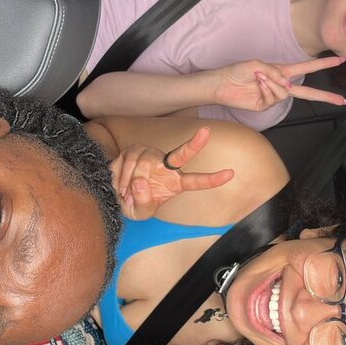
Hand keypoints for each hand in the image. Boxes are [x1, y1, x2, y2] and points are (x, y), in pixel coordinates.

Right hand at [110, 126, 233, 219]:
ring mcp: (149, 155)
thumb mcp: (141, 213)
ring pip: (144, 163)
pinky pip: (126, 162)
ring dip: (130, 181)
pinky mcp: (133, 150)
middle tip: (206, 132)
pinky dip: (120, 177)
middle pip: (181, 154)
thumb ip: (144, 203)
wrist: (114, 194)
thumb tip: (141, 183)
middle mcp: (165, 165)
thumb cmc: (134, 203)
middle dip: (195, 143)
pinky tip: (118, 184)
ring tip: (125, 193)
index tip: (230, 174)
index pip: (195, 181)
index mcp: (174, 182)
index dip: (212, 179)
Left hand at [210, 57, 345, 112]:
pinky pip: (273, 98)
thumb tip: (288, 85)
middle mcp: (280, 84)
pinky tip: (257, 85)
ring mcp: (274, 96)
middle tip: (342, 99)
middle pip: (307, 91)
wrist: (222, 84)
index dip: (323, 64)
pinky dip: (266, 90)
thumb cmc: (238, 70)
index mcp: (282, 71)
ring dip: (272, 83)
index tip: (340, 60)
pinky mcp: (266, 105)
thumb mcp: (258, 65)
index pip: (307, 68)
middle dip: (325, 95)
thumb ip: (275, 73)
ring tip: (258, 77)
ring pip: (284, 93)